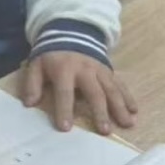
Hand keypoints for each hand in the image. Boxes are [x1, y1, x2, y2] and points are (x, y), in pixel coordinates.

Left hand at [20, 52, 137, 134]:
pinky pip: (120, 85)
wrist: (70, 34)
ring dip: (120, 107)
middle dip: (100, 112)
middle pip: (95, 93)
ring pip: (112, 90)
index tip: (66, 128)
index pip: (64, 92)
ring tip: (127, 124)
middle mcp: (85, 70)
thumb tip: (29, 103)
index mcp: (64, 70)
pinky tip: (135, 111)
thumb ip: (32, 84)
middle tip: (105, 131)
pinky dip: (128, 97)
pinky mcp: (109, 71)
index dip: (64, 109)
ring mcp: (100, 71)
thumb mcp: (36, 65)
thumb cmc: (52, 56)